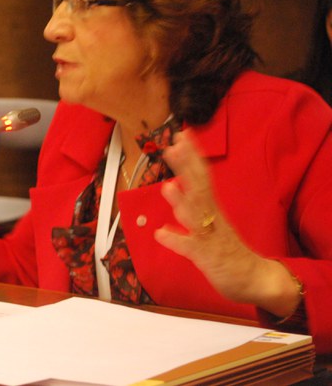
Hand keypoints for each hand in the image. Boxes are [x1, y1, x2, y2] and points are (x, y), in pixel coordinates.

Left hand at [156, 130, 300, 317]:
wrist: (256, 280)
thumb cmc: (228, 250)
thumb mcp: (208, 223)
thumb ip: (190, 206)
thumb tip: (171, 188)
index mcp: (212, 209)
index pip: (202, 177)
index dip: (191, 157)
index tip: (181, 136)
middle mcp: (213, 218)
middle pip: (199, 188)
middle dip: (187, 167)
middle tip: (175, 145)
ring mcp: (211, 237)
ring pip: (196, 216)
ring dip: (182, 201)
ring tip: (167, 186)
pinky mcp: (208, 258)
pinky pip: (192, 248)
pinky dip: (177, 241)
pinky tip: (161, 234)